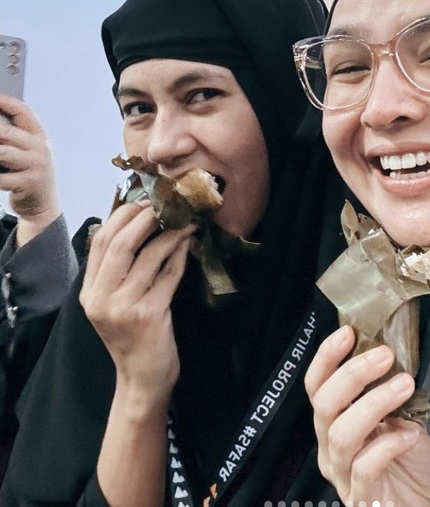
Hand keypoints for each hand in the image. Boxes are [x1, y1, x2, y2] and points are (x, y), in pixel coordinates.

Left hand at [0, 95, 60, 245]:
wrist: (43, 205)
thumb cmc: (31, 173)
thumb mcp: (30, 152)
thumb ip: (16, 137)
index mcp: (40, 136)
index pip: (24, 112)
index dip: (6, 103)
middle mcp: (40, 148)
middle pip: (8, 132)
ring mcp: (35, 165)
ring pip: (3, 152)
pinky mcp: (28, 183)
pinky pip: (1, 177)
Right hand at [80, 201, 194, 409]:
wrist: (142, 379)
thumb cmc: (132, 336)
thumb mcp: (114, 302)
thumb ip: (118, 269)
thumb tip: (136, 222)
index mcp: (89, 292)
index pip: (100, 241)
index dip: (123, 215)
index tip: (144, 202)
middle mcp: (101, 298)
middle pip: (120, 243)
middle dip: (146, 217)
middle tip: (167, 205)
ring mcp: (124, 307)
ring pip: (149, 255)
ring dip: (171, 233)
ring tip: (186, 222)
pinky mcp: (149, 314)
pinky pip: (169, 274)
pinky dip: (180, 255)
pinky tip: (189, 245)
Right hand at [305, 325, 429, 506]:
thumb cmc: (408, 464)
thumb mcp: (401, 418)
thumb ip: (390, 394)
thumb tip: (395, 358)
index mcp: (333, 423)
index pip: (317, 385)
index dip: (328, 357)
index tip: (348, 332)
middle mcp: (329, 447)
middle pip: (324, 405)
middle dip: (353, 374)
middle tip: (385, 355)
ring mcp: (342, 475)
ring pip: (342, 434)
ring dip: (375, 402)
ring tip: (405, 385)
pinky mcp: (361, 497)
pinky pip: (365, 466)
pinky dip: (389, 444)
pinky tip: (412, 433)